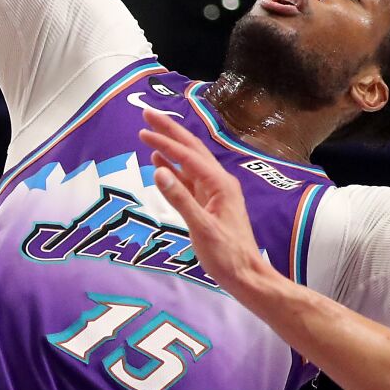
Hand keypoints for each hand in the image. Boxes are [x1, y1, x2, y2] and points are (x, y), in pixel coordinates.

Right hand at [137, 109, 275, 291]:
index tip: (143, 130)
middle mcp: (218, 182)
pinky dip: (173, 167)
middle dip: (169, 130)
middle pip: (191, 148)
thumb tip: (159, 170)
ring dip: (170, 145)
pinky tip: (160, 162)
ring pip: (189, 161)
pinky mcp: (208, 203)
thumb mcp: (202, 228)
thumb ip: (180, 199)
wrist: (246, 276)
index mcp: (219, 184)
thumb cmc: (226, 255)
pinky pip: (188, 178)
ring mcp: (214, 192)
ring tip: (150, 131)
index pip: (187, 155)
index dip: (165, 141)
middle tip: (147, 113)